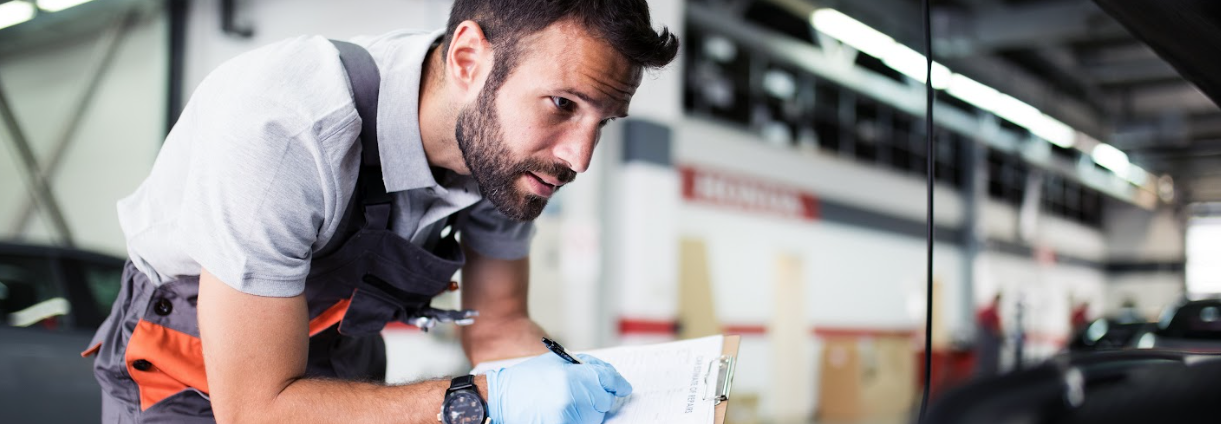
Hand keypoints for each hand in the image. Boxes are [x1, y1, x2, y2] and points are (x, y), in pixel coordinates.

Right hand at [485, 352, 632, 423]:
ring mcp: (567, 416)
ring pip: (595, 416)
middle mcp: (572, 397)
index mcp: (571, 376)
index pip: (608, 380)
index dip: (617, 383)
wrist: (498, 399)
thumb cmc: (523, 381)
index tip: (622, 387)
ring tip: (568, 403)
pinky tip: (566, 412)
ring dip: (589, 411)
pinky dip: (579, 419)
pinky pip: (582, 423)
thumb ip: (582, 370)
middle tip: (586, 394)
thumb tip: (605, 378)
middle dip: (599, 397)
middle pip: (604, 401)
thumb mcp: (554, 364)